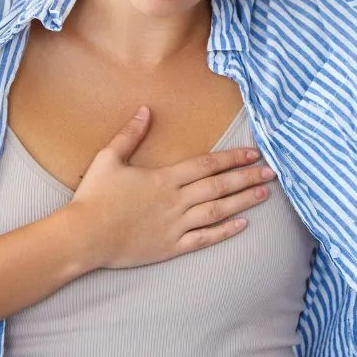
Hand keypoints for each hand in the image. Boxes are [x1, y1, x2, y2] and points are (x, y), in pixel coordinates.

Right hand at [66, 106, 275, 270]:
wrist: (84, 237)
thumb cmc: (94, 197)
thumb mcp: (109, 158)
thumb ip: (130, 134)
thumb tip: (145, 109)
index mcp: (164, 178)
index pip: (207, 164)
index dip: (232, 158)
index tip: (253, 153)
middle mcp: (176, 200)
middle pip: (220, 186)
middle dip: (247, 177)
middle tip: (273, 172)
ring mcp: (176, 225)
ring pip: (218, 211)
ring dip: (243, 201)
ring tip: (263, 194)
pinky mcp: (171, 247)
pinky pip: (204, 238)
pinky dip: (225, 231)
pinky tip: (242, 225)